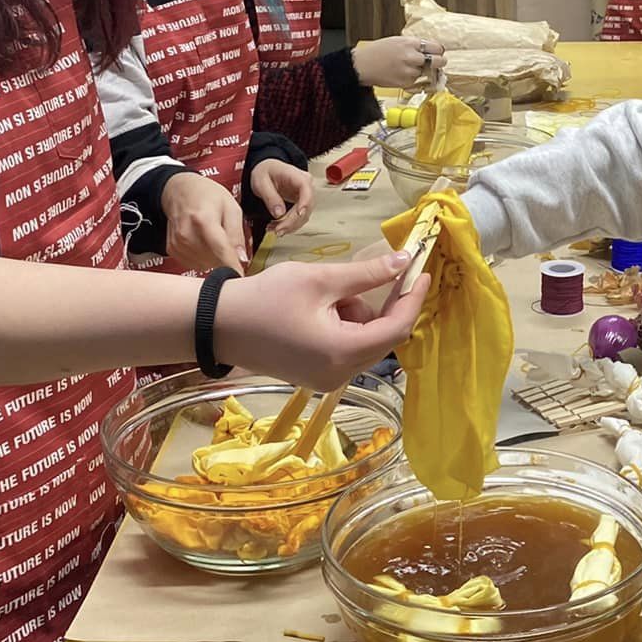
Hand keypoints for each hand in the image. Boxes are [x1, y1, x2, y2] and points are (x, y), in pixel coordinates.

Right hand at [161, 170, 246, 271]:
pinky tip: (206, 245)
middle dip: (228, 260)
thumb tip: (242, 258)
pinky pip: (195, 264)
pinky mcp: (173, 250)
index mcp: (203, 220)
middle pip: (214, 260)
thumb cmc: (207, 195)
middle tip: (233, 249)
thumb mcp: (231, 207)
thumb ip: (236, 233)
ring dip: (216, 260)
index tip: (242, 277)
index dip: (233, 267)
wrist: (180, 190)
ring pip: (205, 265)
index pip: (221, 250)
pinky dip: (204, 259)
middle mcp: (187, 233)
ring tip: (217, 241)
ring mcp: (178, 243)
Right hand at [215, 254, 426, 390]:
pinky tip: (318, 309)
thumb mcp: (320, 280)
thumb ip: (367, 274)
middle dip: (377, 304)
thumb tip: (404, 262)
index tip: (422, 271)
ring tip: (324, 293)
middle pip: (382, 337)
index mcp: (343, 352)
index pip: (397, 328)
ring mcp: (327, 379)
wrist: (218, 325)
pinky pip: (346, 349)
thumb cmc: (266, 298)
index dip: (413, 298)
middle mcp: (340, 374)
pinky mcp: (316, 377)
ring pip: (364, 341)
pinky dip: (344, 326)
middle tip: (362, 276)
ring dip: (357, 314)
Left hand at [247, 159, 314, 235]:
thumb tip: (279, 214)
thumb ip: (270, 197)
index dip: (305, 203)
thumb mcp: (262, 182)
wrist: (266, 171)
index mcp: (297, 175)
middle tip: (278, 230)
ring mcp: (305, 196)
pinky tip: (276, 227)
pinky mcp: (301, 204)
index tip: (299, 214)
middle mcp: (306, 186)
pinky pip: (299, 218)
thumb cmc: (265, 172)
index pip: (307, 189)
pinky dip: (288, 225)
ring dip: (290, 226)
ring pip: (304, 216)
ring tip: (273, 229)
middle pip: (306, 207)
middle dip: (292, 221)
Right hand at [353, 35, 443, 90]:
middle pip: (438, 61)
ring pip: (427, 72)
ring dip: (424, 71)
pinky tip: (403, 74)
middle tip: (439, 63)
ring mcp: (410, 71)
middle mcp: (412, 56)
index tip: (438, 53)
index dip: (439, 51)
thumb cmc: (377, 52)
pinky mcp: (406, 82)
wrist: (362, 65)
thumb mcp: (397, 41)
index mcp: (410, 43)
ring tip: (410, 68)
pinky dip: (414, 79)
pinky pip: (417, 81)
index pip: (436, 47)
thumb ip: (414, 44)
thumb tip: (430, 48)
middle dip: (440, 62)